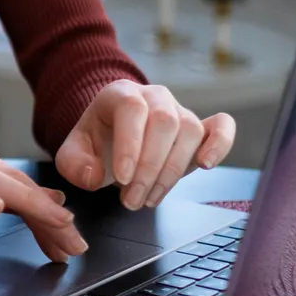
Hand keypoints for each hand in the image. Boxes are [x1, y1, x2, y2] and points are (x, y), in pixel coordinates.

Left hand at [54, 80, 235, 209]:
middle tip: (132, 200)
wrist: (115, 139)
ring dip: (171, 172)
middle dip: (149, 168)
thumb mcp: (73, 153)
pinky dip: (221, 143)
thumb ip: (74, 165)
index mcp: (121, 94)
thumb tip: (94, 176)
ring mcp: (180, 111)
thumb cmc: (97, 144)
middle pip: (164, 123)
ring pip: (189, 131)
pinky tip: (207, 164)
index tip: (123, 178)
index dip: (130, 144)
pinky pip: (221, 126)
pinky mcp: (201, 128)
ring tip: (149, 198)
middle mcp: (154, 97)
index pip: (132, 109)